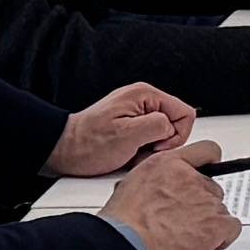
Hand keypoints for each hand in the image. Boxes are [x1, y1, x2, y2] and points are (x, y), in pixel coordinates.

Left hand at [48, 81, 197, 181]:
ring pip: (163, 135)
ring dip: (151, 150)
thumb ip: (159, 125)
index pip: (185, 113)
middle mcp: (143, 101)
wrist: (63, 151)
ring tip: (131, 153)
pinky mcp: (131, 126)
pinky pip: (150, 141)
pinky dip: (142, 151)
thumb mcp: (127, 134)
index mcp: (145, 95)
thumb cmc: (88, 143)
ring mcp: (136, 114)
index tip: (156, 145)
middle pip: (175, 124)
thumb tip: (173, 128)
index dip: (176, 134)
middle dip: (162, 144)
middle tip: (139, 151)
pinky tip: (127, 154)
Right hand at [110, 141, 235, 249]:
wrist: (127, 245)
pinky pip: (231, 227)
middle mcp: (189, 178)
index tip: (213, 170)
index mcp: (167, 164)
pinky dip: (222, 238)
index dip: (210, 163)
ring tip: (186, 237)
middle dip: (201, 204)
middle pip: (211, 187)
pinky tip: (204, 245)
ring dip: (208, 223)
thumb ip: (152, 183)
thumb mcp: (129, 186)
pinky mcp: (216, 223)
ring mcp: (205, 199)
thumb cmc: (122, 224)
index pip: (205, 151)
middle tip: (183, 220)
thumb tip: (152, 191)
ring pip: (220, 209)